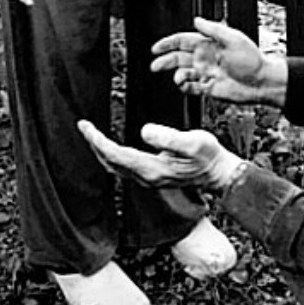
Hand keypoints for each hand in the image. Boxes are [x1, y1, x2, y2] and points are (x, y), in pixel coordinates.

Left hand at [78, 119, 244, 190]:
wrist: (219, 172)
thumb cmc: (209, 156)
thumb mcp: (194, 142)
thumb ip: (169, 138)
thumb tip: (145, 131)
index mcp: (153, 169)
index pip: (117, 155)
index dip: (99, 141)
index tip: (87, 127)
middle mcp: (147, 176)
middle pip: (111, 163)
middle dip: (95, 145)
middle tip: (84, 126)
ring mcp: (149, 177)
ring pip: (115, 166)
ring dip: (101, 151)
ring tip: (92, 134)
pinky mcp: (152, 174)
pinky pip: (124, 166)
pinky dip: (112, 155)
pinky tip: (111, 146)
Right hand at [151, 17, 286, 103]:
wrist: (262, 82)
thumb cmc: (253, 60)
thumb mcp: (234, 39)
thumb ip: (214, 29)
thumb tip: (196, 20)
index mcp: (208, 44)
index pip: (182, 41)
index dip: (168, 44)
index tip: (156, 48)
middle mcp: (205, 58)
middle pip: (178, 58)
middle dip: (165, 60)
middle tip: (155, 65)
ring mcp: (206, 73)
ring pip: (182, 73)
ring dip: (177, 75)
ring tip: (179, 78)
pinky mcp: (209, 88)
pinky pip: (191, 88)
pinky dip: (185, 88)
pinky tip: (185, 86)